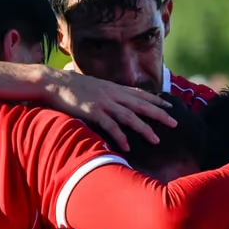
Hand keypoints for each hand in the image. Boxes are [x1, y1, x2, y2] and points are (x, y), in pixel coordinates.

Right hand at [44, 69, 176, 151]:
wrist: (53, 82)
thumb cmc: (72, 87)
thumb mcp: (94, 87)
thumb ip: (107, 94)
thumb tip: (116, 101)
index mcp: (113, 88)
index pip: (140, 94)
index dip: (156, 100)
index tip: (170, 107)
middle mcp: (112, 94)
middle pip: (141, 105)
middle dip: (159, 114)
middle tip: (174, 123)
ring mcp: (103, 103)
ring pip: (130, 116)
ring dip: (144, 128)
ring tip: (156, 139)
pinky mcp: (93, 112)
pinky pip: (110, 126)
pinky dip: (120, 136)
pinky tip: (127, 146)